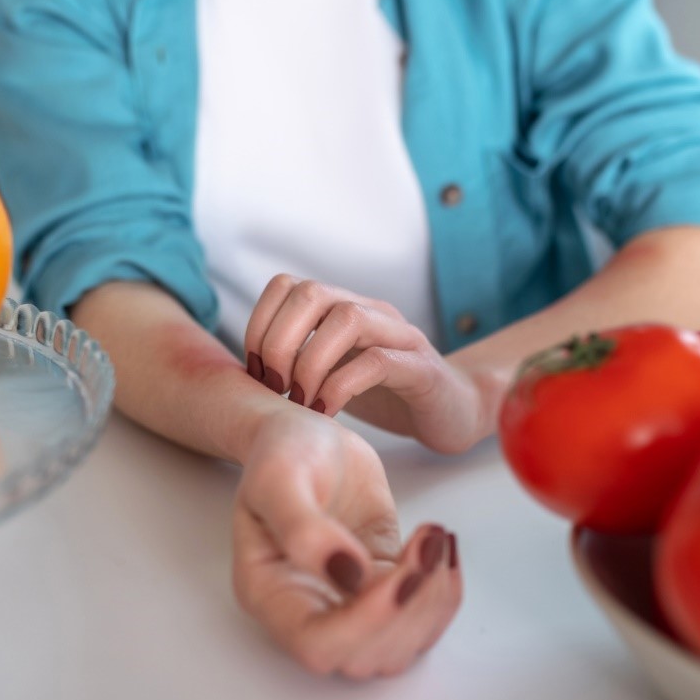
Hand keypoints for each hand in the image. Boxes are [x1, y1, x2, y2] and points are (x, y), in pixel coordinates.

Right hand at [232, 408, 461, 678]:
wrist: (309, 437)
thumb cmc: (283, 452)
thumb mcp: (280, 476)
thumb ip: (302, 527)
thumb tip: (344, 574)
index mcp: (269, 592)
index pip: (317, 643)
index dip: (366, 624)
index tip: (404, 573)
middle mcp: (307, 611)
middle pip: (364, 655)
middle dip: (410, 607)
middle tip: (430, 542)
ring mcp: (348, 605)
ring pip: (399, 646)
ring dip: (433, 600)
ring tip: (437, 538)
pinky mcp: (383, 588)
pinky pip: (420, 617)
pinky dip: (445, 591)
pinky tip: (444, 546)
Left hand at [244, 275, 492, 453]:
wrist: (455, 411)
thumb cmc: (387, 395)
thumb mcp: (333, 371)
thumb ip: (297, 360)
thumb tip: (244, 372)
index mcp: (342, 308)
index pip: (286, 286)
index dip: (260, 326)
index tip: (255, 373)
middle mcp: (370, 311)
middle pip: (312, 293)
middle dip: (280, 342)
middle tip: (274, 388)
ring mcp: (399, 336)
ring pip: (346, 320)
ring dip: (310, 364)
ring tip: (301, 402)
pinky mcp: (422, 368)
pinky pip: (378, 362)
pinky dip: (342, 387)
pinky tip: (328, 413)